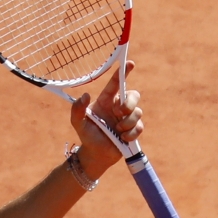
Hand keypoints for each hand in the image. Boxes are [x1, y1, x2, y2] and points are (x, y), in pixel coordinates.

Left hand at [69, 60, 143, 178]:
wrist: (96, 154)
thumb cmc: (87, 135)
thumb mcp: (77, 123)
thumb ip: (77, 109)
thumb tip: (85, 95)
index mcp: (106, 100)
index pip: (116, 83)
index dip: (123, 73)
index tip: (130, 63)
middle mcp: (118, 106)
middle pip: (133, 95)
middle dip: (129, 103)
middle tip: (119, 113)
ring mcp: (128, 117)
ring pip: (138, 112)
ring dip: (127, 123)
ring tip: (117, 131)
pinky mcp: (134, 129)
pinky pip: (140, 126)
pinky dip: (131, 134)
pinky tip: (122, 138)